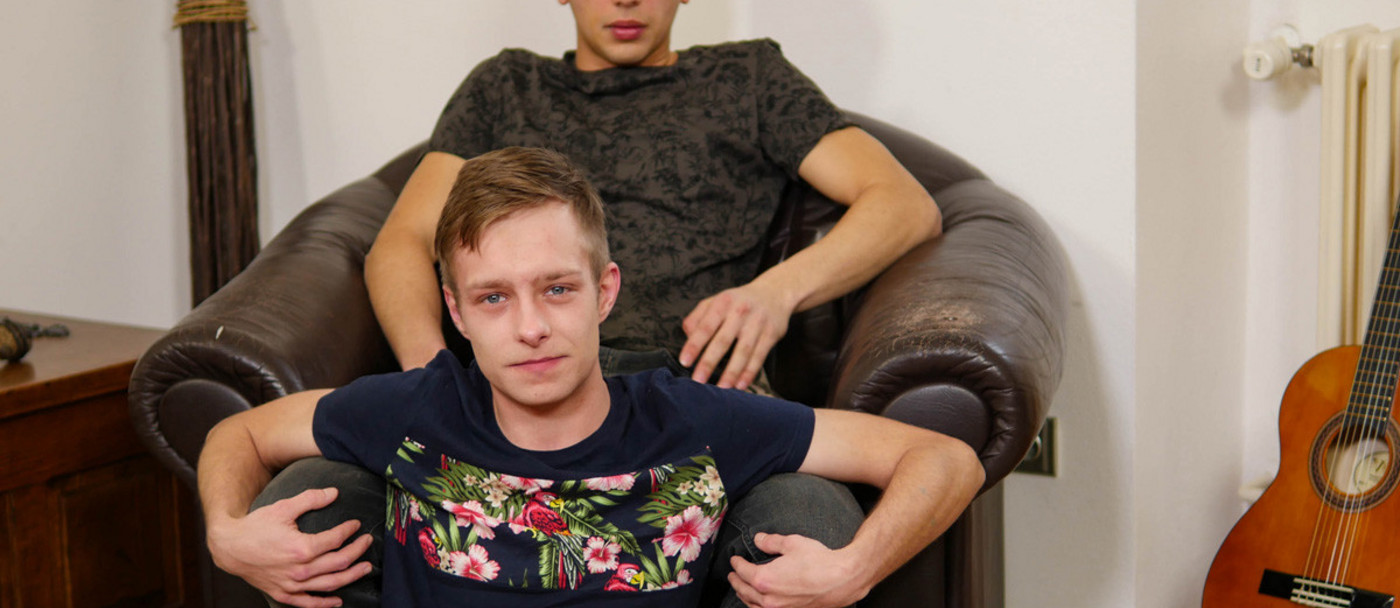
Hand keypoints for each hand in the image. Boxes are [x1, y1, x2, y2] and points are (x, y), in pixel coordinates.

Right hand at [207, 488, 373, 607]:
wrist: (229, 547)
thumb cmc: (256, 526)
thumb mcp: (283, 507)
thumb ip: (311, 499)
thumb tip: (335, 492)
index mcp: (301, 548)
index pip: (335, 540)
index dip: (349, 531)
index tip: (356, 524)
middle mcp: (299, 570)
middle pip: (338, 563)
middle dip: (357, 551)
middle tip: (368, 541)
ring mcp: (291, 585)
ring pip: (330, 584)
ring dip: (351, 576)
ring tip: (366, 567)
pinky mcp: (282, 594)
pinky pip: (308, 603)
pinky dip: (325, 603)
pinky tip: (338, 600)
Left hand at [679, 282, 792, 388]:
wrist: (774, 292)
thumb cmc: (738, 302)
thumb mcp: (716, 301)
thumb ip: (698, 318)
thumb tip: (688, 338)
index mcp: (722, 303)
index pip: (705, 326)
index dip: (694, 345)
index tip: (684, 361)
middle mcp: (740, 311)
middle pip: (723, 341)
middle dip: (709, 362)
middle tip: (698, 380)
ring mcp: (757, 323)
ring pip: (743, 351)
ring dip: (731, 372)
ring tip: (721, 387)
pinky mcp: (771, 333)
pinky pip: (759, 356)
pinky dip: (749, 372)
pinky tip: (741, 384)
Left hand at [727, 533, 868, 607]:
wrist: (841, 580)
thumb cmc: (818, 561)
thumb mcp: (792, 543)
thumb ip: (771, 542)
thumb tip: (758, 539)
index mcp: (764, 579)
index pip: (743, 571)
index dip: (736, 564)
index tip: (734, 560)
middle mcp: (769, 598)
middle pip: (744, 590)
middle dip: (736, 581)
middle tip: (732, 575)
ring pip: (753, 605)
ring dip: (744, 596)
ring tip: (741, 589)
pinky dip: (757, 607)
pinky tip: (759, 603)